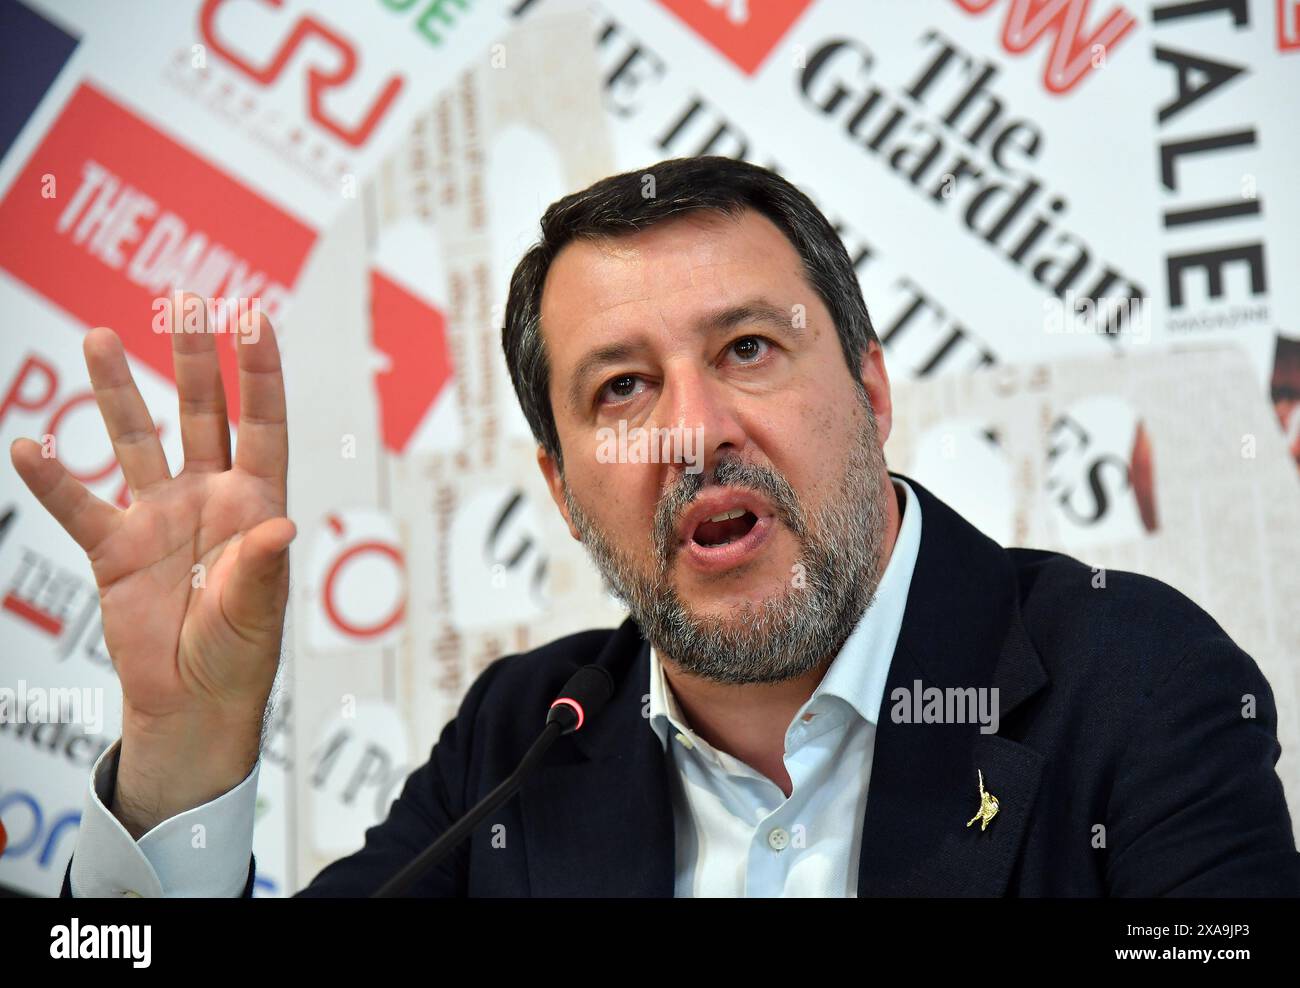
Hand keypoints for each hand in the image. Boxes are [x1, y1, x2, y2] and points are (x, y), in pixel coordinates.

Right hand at [10, 294, 293, 835]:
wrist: (193, 700)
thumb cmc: (240, 654)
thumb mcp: (257, 613)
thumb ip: (262, 569)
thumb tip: (283, 527)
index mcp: (257, 504)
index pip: (262, 424)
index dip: (259, 373)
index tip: (254, 317)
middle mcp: (209, 497)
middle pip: (202, 413)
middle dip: (194, 359)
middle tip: (182, 301)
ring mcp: (160, 517)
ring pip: (136, 440)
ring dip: (116, 392)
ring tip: (100, 337)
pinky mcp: (114, 549)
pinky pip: (78, 505)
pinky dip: (52, 479)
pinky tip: (26, 445)